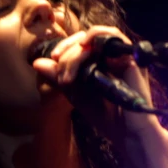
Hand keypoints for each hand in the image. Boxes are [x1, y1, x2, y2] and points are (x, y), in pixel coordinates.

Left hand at [31, 25, 167, 145]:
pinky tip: (85, 47)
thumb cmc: (103, 114)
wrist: (124, 131)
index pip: (79, 44)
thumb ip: (58, 77)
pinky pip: (112, 37)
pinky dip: (96, 36)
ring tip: (66, 61)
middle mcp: (110, 54)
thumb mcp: (74, 93)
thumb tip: (36, 63)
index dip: (64, 47)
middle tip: (61, 73)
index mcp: (98, 61)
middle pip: (84, 39)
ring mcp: (121, 54)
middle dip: (67, 53)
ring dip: (77, 48)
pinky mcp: (130, 56)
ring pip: (95, 36)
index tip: (52, 59)